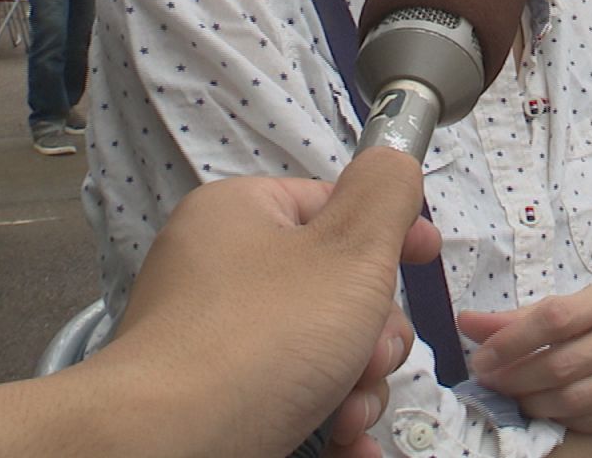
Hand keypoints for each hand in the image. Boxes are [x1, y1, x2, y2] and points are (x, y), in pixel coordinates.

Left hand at [109, 147, 440, 457]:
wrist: (167, 445)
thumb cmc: (262, 339)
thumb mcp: (350, 249)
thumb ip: (385, 193)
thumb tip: (393, 162)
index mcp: (242, 215)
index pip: (334, 205)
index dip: (390, 232)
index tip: (425, 259)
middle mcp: (222, 271)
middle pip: (338, 287)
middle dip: (374, 336)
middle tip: (368, 360)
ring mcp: (216, 338)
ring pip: (324, 347)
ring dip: (358, 384)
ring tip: (348, 413)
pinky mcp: (217, 395)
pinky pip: (293, 392)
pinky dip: (328, 415)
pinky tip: (348, 441)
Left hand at [460, 282, 591, 434]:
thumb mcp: (576, 307)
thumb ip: (521, 318)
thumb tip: (466, 323)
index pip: (555, 318)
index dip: (512, 341)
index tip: (483, 356)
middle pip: (560, 364)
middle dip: (513, 377)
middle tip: (489, 380)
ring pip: (572, 399)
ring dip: (531, 402)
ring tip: (514, 396)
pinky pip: (591, 422)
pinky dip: (559, 419)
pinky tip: (545, 408)